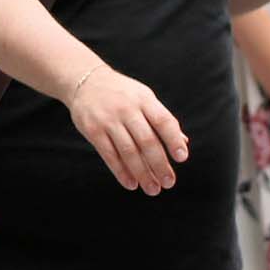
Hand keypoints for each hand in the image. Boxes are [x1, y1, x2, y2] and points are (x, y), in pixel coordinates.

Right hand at [67, 64, 187, 193]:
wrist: (85, 81)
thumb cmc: (122, 93)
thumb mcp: (144, 98)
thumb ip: (161, 119)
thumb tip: (183, 142)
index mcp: (144, 100)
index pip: (163, 121)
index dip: (173, 140)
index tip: (182, 158)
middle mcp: (127, 109)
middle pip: (147, 141)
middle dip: (159, 164)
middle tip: (169, 182)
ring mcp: (109, 120)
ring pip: (128, 151)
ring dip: (142, 173)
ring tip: (152, 189)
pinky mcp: (93, 130)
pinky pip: (109, 155)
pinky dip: (121, 172)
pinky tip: (131, 184)